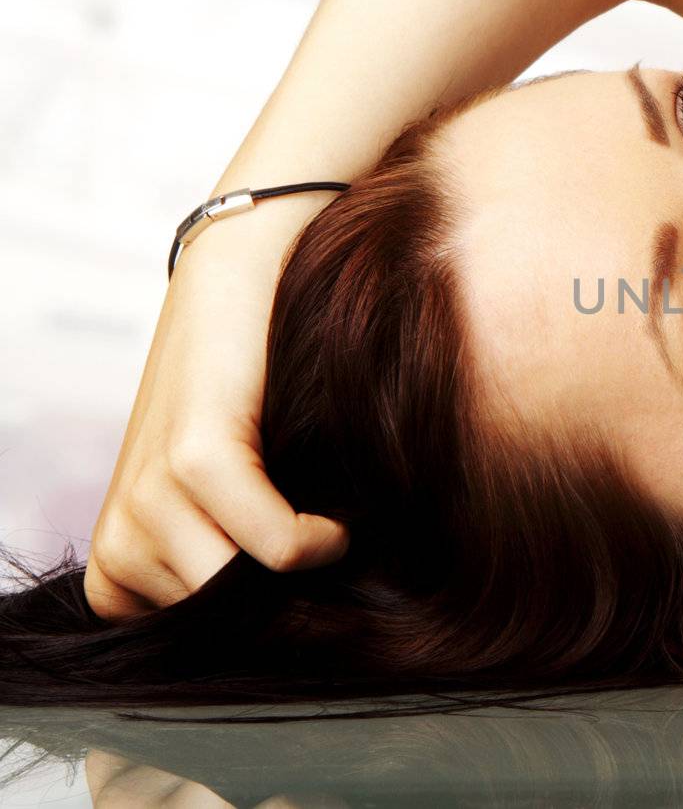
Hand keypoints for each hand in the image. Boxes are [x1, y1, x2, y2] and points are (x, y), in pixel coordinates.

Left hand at [84, 202, 347, 619]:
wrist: (242, 269)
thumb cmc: (248, 385)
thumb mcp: (225, 483)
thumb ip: (235, 551)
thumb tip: (302, 624)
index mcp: (122, 542)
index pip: (177, 641)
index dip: (247, 627)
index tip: (294, 590)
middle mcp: (123, 528)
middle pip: (216, 627)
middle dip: (280, 610)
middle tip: (326, 561)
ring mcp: (151, 493)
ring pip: (236, 595)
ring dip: (298, 578)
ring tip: (332, 535)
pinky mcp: (195, 453)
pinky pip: (267, 545)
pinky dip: (310, 543)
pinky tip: (332, 525)